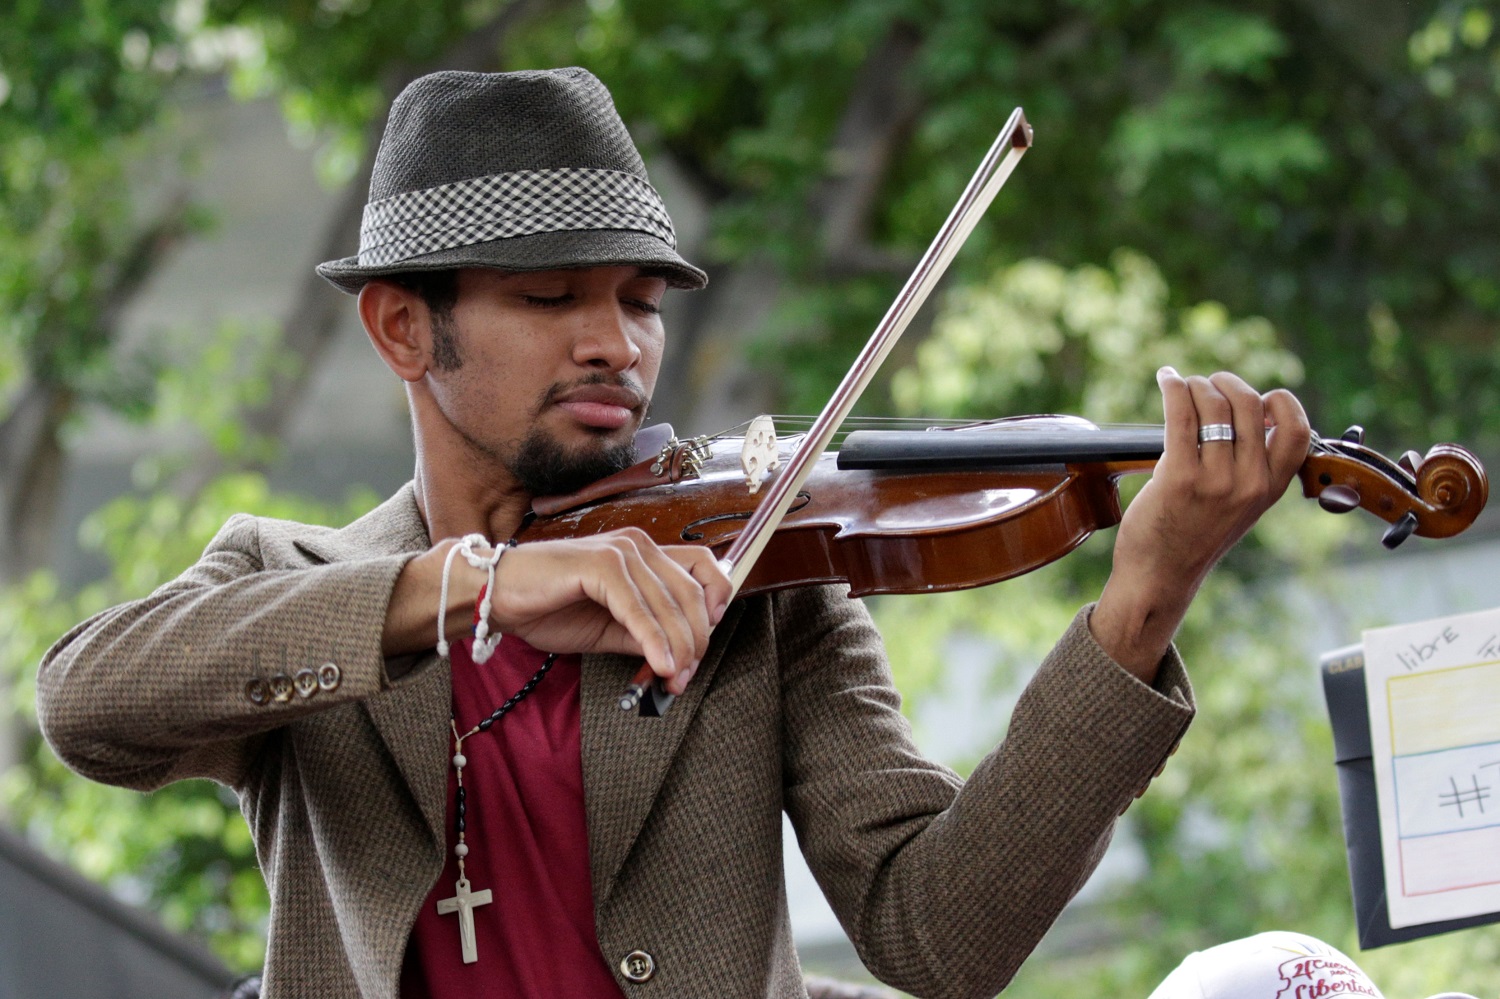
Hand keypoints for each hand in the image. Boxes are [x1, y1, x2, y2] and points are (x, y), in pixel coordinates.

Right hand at [485, 529, 731, 694]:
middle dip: (696, 642)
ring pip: (671, 604)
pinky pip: (639, 610)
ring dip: (679, 648)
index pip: (704, 571)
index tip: (702, 647)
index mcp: (644, 553)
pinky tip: (659, 666)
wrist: (496, 596)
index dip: (715, 608)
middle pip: (693, 594)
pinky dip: (654, 641)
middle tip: (684, 678)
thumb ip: (646, 635)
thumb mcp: (610, 627)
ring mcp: (620, 552)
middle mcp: (638, 545)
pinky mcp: (600, 566)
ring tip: (673, 680)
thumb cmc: (548, 607)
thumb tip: (682, 660)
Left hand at [1090, 367, 1311, 679]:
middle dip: (1227, 383)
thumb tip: (1241, 412)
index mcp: (1271, 489)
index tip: (1257, 397)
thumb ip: (1248, 467)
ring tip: (1183, 386)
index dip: (1280, 402)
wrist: (1160, 576)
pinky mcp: (1179, 477)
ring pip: (1213, 405)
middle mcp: (1250, 483)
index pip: (1296, 430)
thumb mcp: (1239, 506)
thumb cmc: (1193, 536)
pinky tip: (1167, 379)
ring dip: (1196, 385)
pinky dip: (1173, 388)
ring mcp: (1216, 481)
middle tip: (1208, 383)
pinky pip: (1180, 414)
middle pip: (1249, 405)